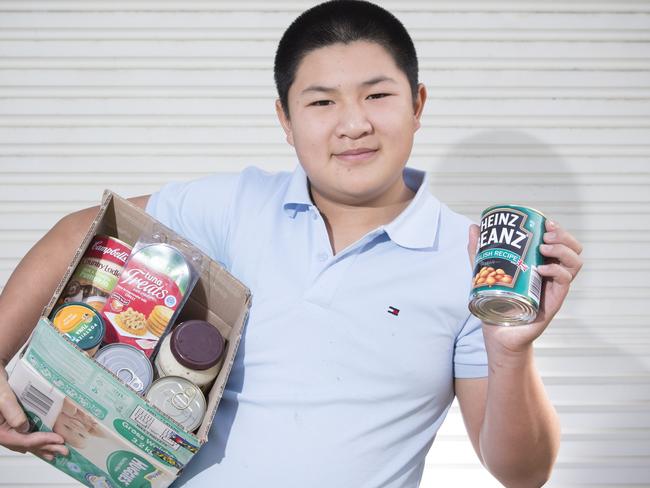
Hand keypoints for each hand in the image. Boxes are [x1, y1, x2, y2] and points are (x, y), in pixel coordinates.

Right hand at [0, 363, 67, 460]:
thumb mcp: (2, 395)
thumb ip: (10, 409)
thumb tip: (24, 426)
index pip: (20, 439)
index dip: (41, 441)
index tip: (58, 439)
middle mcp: (1, 432)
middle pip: (24, 444)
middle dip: (45, 447)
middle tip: (64, 450)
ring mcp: (7, 428)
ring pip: (25, 441)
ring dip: (42, 446)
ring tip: (58, 451)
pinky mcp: (12, 423)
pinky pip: (25, 435)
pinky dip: (37, 439)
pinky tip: (46, 443)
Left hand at [468, 219, 582, 352]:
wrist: (498, 334)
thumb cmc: (495, 303)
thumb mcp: (484, 272)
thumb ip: (479, 251)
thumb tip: (474, 226)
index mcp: (541, 264)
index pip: (559, 242)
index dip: (557, 229)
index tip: (544, 221)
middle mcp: (552, 275)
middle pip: (573, 249)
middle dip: (563, 236)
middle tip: (546, 234)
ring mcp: (554, 288)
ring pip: (574, 263)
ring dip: (563, 250)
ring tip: (544, 247)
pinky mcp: (553, 302)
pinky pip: (564, 282)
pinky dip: (556, 271)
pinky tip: (541, 268)